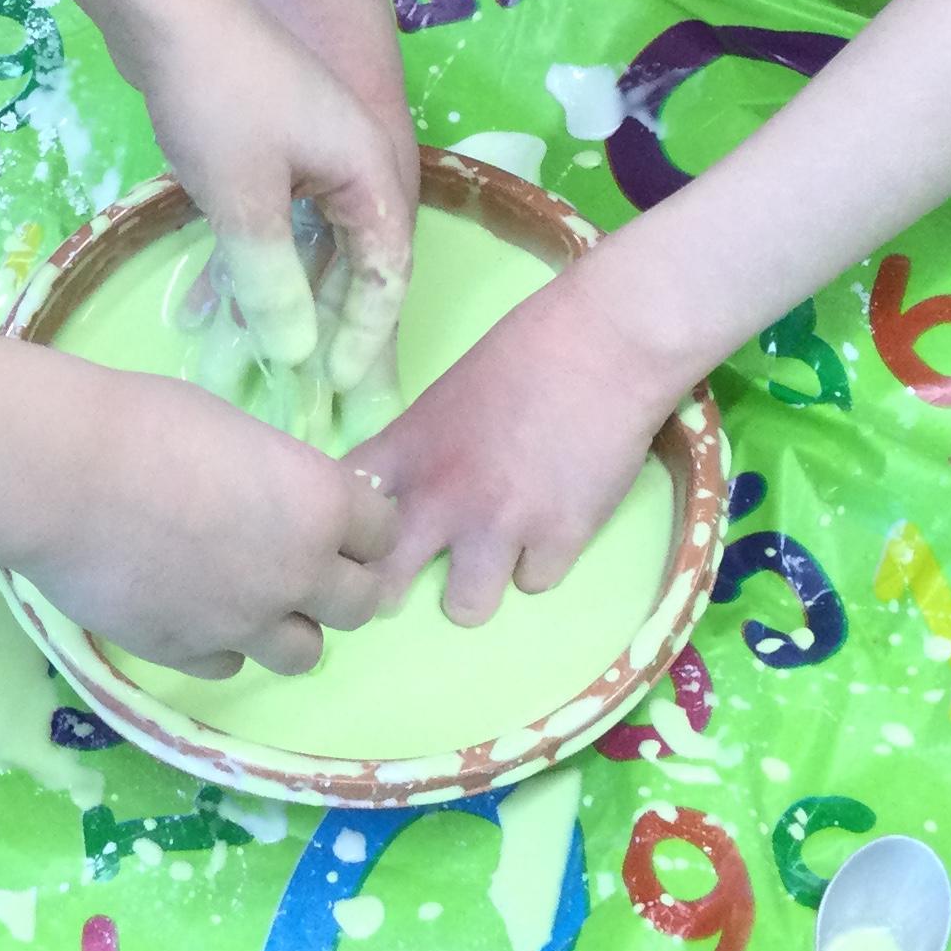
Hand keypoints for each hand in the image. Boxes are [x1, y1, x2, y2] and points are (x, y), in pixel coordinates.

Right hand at [10, 367, 397, 677]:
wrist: (63, 475)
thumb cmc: (145, 422)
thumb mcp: (236, 430)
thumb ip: (277, 477)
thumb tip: (277, 498)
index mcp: (320, 504)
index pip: (381, 532)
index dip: (359, 525)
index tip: (335, 519)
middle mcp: (297, 573)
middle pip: (358, 605)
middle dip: (337, 584)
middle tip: (299, 562)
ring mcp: (244, 624)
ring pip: (304, 653)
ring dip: (287, 626)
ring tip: (249, 597)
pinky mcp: (188, 654)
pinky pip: (230, 664)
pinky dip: (222, 642)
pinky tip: (192, 609)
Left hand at [122, 0, 414, 402]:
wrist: (164, 7)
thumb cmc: (219, 100)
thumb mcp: (244, 201)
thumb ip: (272, 281)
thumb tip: (294, 353)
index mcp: (369, 172)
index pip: (386, 274)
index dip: (366, 337)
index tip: (338, 390)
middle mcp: (352, 163)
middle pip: (355, 262)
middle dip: (332, 329)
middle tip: (321, 396)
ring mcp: (307, 153)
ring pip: (308, 245)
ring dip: (286, 300)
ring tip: (264, 362)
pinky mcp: (265, 147)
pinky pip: (272, 222)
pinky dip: (251, 263)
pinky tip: (216, 307)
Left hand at [346, 261, 686, 623]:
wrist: (606, 342)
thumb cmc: (527, 349)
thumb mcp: (447, 395)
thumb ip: (422, 449)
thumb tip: (413, 488)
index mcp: (406, 450)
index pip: (345, 513)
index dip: (345, 534)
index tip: (356, 541)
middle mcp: (441, 497)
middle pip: (382, 585)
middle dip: (390, 593)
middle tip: (408, 585)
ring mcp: (500, 525)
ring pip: (465, 608)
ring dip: (478, 586)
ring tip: (494, 556)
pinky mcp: (558, 540)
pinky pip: (534, 583)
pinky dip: (542, 561)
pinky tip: (551, 524)